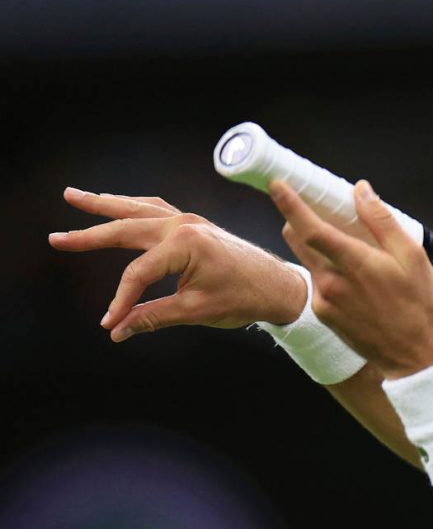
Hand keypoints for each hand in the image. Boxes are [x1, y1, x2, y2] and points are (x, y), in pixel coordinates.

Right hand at [49, 187, 306, 341]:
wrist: (279, 286)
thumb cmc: (244, 298)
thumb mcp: (196, 311)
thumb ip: (153, 317)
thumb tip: (117, 331)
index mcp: (185, 244)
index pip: (137, 274)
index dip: (121, 301)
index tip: (110, 323)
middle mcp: (184, 224)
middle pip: (126, 228)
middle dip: (89, 233)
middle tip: (56, 238)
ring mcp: (190, 220)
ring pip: (138, 210)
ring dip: (107, 205)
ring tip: (75, 197)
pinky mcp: (195, 224)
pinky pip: (156, 210)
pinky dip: (134, 208)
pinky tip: (119, 206)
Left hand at [270, 179, 432, 378]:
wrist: (414, 357)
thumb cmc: (418, 306)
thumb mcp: (412, 256)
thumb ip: (382, 220)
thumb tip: (361, 192)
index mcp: (353, 264)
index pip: (310, 228)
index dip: (290, 204)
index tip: (278, 185)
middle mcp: (331, 282)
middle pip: (298, 239)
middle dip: (301, 220)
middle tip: (320, 210)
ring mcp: (324, 301)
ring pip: (308, 260)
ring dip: (317, 247)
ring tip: (347, 248)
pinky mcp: (324, 315)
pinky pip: (317, 282)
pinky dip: (327, 271)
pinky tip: (352, 278)